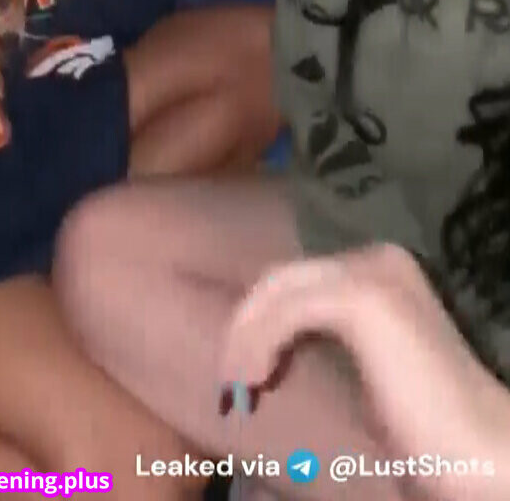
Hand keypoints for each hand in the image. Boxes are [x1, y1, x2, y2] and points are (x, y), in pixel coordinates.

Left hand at [220, 245, 509, 500]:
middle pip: (280, 279)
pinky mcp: (364, 298)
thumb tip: (258, 342)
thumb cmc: (423, 423)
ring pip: (278, 293)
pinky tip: (254, 380)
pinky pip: (287, 313)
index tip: (241, 376)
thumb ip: (322, 337)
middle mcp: (378, 257)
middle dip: (244, 330)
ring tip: (236, 390)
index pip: (297, 279)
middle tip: (228, 386)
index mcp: (381, 267)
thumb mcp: (363, 366)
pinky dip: (259, 346)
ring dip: (244, 342)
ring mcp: (372, 271)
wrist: (477, 449)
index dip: (258, 323)